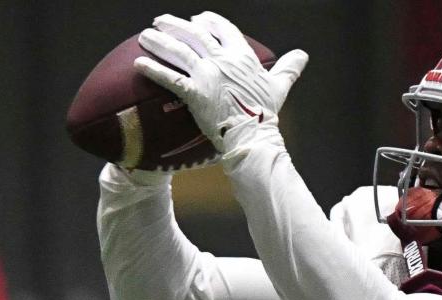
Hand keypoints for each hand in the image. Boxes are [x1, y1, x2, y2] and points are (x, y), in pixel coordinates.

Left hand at [134, 12, 307, 151]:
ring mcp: (208, 75)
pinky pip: (170, 78)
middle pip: (195, 34)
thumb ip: (288, 68)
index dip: (208, 21)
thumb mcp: (279, 86)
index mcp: (242, 56)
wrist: (254, 137)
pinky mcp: (195, 93)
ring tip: (144, 36)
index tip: (197, 19)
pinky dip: (153, 69)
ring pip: (179, 51)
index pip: (223, 29)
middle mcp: (223, 60)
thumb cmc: (266, 114)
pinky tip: (138, 64)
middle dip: (175, 25)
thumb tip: (302, 55)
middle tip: (160, 22)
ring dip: (159, 41)